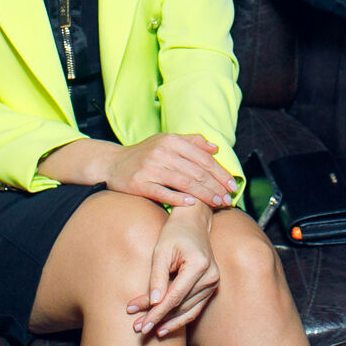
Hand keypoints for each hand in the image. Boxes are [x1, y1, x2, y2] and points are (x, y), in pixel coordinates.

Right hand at [103, 133, 236, 208]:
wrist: (113, 163)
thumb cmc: (145, 153)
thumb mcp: (166, 141)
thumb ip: (192, 142)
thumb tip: (215, 147)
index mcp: (171, 141)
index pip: (202, 158)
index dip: (220, 172)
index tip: (232, 185)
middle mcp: (162, 152)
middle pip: (196, 172)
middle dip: (216, 187)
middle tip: (228, 199)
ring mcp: (150, 168)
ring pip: (184, 183)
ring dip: (204, 195)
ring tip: (217, 204)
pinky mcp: (139, 183)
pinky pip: (163, 193)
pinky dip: (179, 199)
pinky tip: (192, 204)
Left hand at [129, 205, 218, 336]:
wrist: (193, 223)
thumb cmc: (174, 234)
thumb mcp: (161, 251)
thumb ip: (157, 277)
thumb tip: (154, 304)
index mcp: (199, 265)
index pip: (175, 296)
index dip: (157, 313)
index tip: (141, 325)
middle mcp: (210, 276)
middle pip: (180, 305)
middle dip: (158, 318)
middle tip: (138, 328)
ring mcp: (213, 283)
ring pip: (188, 311)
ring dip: (167, 321)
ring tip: (147, 329)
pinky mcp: (211, 287)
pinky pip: (194, 308)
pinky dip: (179, 318)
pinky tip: (164, 327)